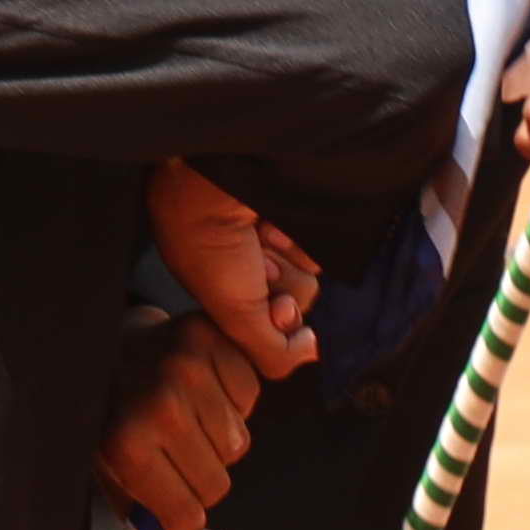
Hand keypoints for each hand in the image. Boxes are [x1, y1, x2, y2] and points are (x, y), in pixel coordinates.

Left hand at [96, 315, 260, 529]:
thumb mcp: (118, 486)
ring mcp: (188, 366)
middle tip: (171, 451)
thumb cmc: (114, 424)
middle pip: (217, 484)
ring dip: (217, 438)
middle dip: (199, 477)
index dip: (179, 512)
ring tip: (184, 415)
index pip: (187, 517)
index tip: (162, 492)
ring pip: (239, 444)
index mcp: (125, 445)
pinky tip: (201, 389)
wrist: (111, 348)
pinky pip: (250, 398)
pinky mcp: (213, 338)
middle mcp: (158, 404)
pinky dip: (232, 401)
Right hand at [142, 164, 319, 383]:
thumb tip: (311, 350)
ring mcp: (276, 243)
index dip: (272, 319)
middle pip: (296, 303)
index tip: (260, 301)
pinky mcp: (299, 222)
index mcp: (226, 289)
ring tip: (259, 236)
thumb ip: (272, 351)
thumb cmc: (208, 243)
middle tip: (253, 261)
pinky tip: (274, 220)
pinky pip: (322, 247)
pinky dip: (301, 238)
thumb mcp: (233, 312)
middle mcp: (252, 268)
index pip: (272, 327)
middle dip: (278, 286)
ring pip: (311, 276)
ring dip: (287, 260)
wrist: (213, 177)